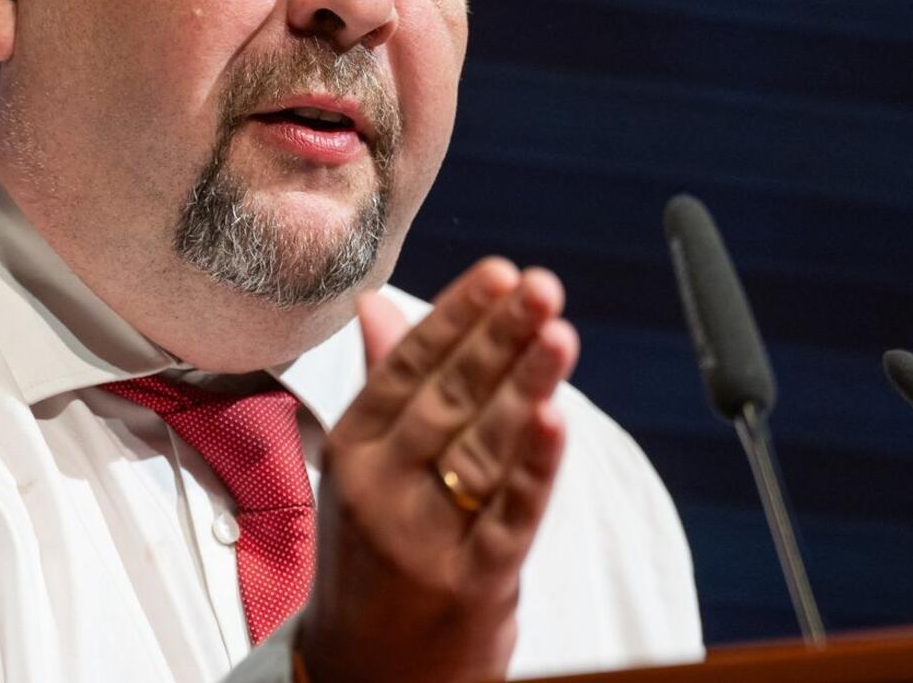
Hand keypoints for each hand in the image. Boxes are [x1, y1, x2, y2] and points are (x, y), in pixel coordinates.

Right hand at [297, 258, 579, 682]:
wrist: (360, 675)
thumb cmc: (370, 560)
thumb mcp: (361, 471)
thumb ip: (383, 384)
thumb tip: (377, 304)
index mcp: (353, 450)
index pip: (407, 367)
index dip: (457, 317)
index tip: (500, 271)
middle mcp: (381, 489)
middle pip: (448, 399)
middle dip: (499, 338)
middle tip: (542, 287)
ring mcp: (424, 538)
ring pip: (482, 448)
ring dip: (525, 385)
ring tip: (558, 334)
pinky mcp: (471, 583)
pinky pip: (510, 515)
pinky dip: (536, 467)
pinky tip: (557, 419)